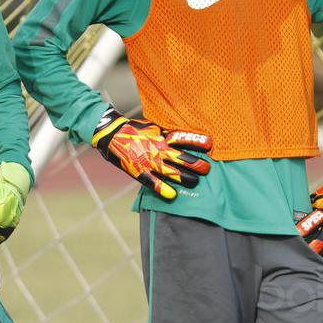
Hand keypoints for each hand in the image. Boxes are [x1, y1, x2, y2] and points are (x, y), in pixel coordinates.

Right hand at [91, 106, 211, 200]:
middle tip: (206, 169)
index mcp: (162, 137)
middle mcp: (158, 150)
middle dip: (197, 165)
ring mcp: (149, 162)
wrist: (112, 135)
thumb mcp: (154, 128)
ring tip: (195, 182)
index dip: (197, 142)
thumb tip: (184, 139)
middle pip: (182, 159)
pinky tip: (173, 195)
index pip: (184, 139)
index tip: (210, 145)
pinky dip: (163, 189)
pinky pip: (153, 182)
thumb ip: (168, 135)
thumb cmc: (135, 131)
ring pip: (172, 172)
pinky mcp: (139, 172)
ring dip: (186, 178)